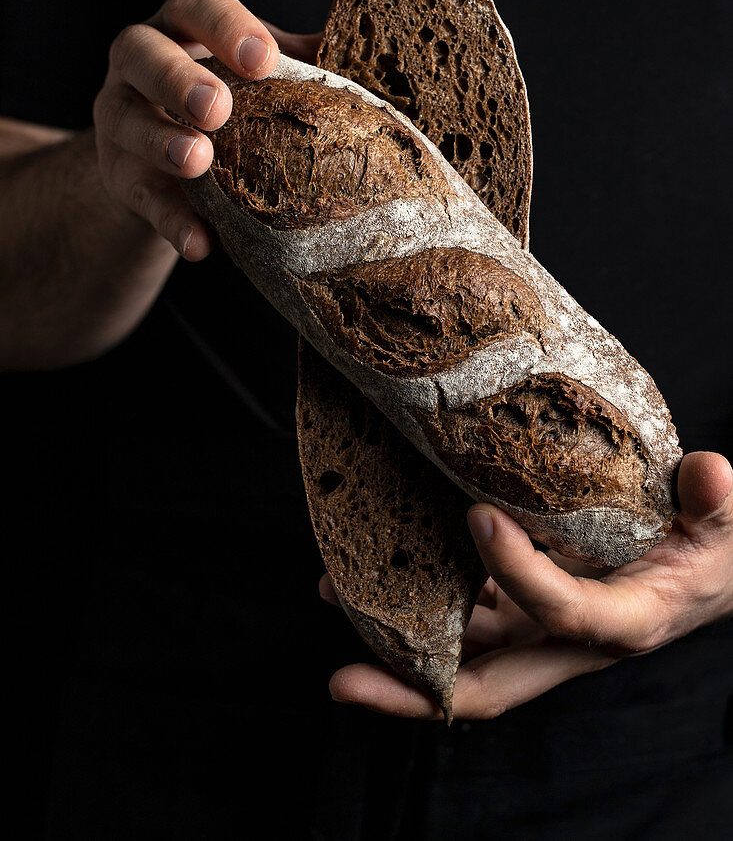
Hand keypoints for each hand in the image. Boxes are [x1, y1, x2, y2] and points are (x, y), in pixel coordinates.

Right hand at [94, 0, 320, 259]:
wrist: (165, 162)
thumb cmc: (230, 100)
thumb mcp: (259, 76)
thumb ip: (303, 64)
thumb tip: (372, 62)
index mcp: (183, 24)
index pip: (195, 2)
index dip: (226, 24)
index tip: (263, 59)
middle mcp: (139, 60)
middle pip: (141, 51)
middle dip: (178, 79)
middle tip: (216, 109)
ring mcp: (117, 116)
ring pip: (124, 119)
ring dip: (160, 141)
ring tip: (198, 163)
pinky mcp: (116, 174)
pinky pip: (137, 196)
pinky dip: (169, 220)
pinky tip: (200, 242)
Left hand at [325, 451, 732, 719]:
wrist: (705, 572)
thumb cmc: (710, 551)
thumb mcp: (722, 527)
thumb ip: (715, 503)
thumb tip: (711, 471)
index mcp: (623, 623)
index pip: (563, 615)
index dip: (520, 574)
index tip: (478, 515)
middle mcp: (568, 642)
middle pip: (487, 686)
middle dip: (414, 691)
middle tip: (345, 680)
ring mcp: (538, 627)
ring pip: (462, 649)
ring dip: (398, 632)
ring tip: (333, 588)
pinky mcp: (523, 605)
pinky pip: (465, 611)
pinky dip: (422, 594)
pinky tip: (377, 559)